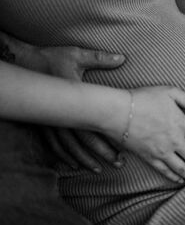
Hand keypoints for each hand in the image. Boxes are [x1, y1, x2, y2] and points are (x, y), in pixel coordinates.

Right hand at [41, 46, 125, 170]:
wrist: (23, 62)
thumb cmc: (51, 58)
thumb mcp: (75, 55)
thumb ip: (100, 59)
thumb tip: (122, 58)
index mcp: (71, 99)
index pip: (91, 127)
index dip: (105, 143)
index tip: (120, 153)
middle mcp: (60, 114)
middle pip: (81, 141)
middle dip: (99, 155)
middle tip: (117, 164)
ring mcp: (49, 120)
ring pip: (66, 147)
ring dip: (83, 159)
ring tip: (98, 168)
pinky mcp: (42, 122)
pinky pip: (52, 144)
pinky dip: (63, 156)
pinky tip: (73, 164)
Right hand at [104, 86, 184, 184]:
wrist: (118, 111)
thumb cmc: (144, 98)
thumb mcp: (170, 92)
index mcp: (181, 124)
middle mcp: (174, 141)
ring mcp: (161, 151)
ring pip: (181, 168)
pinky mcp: (148, 157)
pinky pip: (164, 170)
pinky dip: (173, 177)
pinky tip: (178, 180)